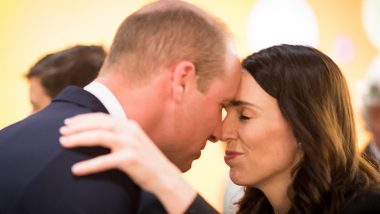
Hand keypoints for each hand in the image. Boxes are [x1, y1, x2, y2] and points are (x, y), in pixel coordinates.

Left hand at [59, 113, 195, 213]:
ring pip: (100, 137)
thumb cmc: (145, 160)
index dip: (84, 118)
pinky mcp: (130, 159)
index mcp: (129, 125)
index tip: (69, 122)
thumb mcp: (134, 142)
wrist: (164, 176)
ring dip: (79, 139)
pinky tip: (76, 169)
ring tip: (62, 143)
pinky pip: (105, 161)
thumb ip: (119, 135)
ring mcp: (131, 144)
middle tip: (62, 131)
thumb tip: (97, 132)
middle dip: (78, 126)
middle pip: (99, 124)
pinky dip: (89, 165)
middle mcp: (130, 131)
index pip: (103, 117)